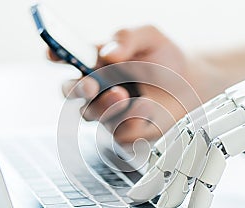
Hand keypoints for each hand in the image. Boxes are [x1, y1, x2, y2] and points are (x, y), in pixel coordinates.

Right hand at [48, 25, 212, 142]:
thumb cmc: (164, 59)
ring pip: (91, 114)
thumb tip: (108, 53)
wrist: (190, 84)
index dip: (55, 55)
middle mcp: (97, 87)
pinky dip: (131, 122)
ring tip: (125, 95)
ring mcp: (108, 110)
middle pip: (70, 92)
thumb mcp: (149, 37)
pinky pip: (118, 133)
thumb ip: (127, 38)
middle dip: (77, 91)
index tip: (54, 54)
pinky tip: (147, 109)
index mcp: (95, 61)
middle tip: (92, 86)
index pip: (66, 57)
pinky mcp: (124, 130)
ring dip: (106, 107)